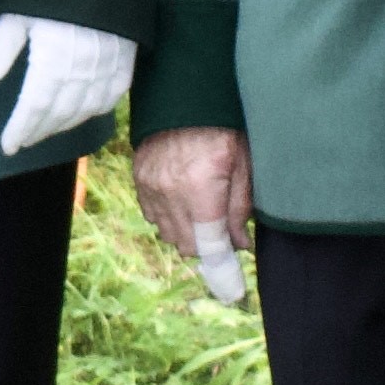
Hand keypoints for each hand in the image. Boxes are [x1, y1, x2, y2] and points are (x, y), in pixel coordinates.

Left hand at [0, 10, 136, 158]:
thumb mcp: (17, 13)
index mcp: (54, 57)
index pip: (35, 106)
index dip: (20, 128)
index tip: (7, 146)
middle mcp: (83, 67)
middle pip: (59, 112)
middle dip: (39, 130)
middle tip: (23, 140)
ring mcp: (108, 64)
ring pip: (85, 109)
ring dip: (63, 125)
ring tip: (45, 130)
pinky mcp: (126, 57)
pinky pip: (112, 95)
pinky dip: (96, 110)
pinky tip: (82, 114)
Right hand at [128, 126, 252, 307]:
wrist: (186, 91)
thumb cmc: (223, 124)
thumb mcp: (244, 162)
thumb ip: (240, 208)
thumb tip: (240, 245)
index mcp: (202, 187)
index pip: (211, 245)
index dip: (223, 271)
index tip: (234, 292)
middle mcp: (171, 191)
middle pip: (188, 245)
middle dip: (208, 248)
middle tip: (225, 236)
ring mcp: (151, 185)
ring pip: (168, 234)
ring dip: (188, 234)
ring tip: (204, 212)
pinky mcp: (139, 178)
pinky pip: (152, 216)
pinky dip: (169, 218)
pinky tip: (184, 202)